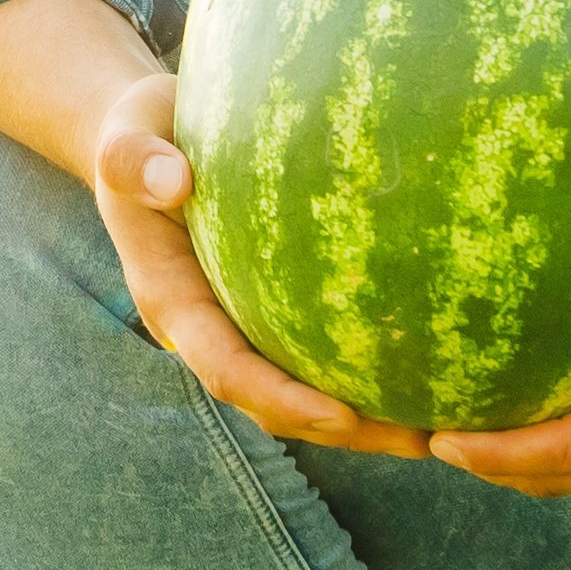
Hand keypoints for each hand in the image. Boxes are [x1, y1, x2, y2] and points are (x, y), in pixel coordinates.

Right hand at [86, 70, 428, 457]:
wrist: (149, 135)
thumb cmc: (142, 130)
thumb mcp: (126, 134)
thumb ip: (134, 158)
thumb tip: (172, 180)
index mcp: (173, 302)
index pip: (226, 369)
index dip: (279, 399)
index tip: (340, 416)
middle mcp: (210, 329)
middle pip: (276, 403)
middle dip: (344, 429)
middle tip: (419, 439)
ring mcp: (243, 324)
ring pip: (305, 390)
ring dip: (369, 418)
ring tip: (444, 426)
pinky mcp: (273, 308)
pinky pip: (323, 349)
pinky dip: (371, 368)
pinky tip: (438, 363)